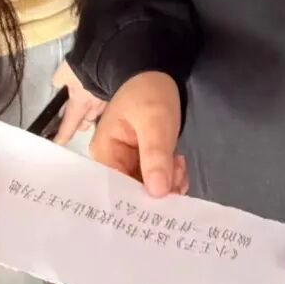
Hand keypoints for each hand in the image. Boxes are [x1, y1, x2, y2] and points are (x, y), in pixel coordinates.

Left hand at [51, 60, 107, 145]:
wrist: (112, 58)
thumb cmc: (87, 66)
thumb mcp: (65, 71)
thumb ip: (59, 80)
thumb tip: (59, 84)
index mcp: (79, 105)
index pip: (68, 128)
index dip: (61, 137)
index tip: (58, 143)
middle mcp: (94, 109)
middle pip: (85, 125)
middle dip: (79, 122)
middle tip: (74, 115)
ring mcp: (107, 102)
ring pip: (97, 114)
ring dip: (91, 112)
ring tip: (88, 102)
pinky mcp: (117, 93)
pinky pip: (107, 103)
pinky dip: (101, 100)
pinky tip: (99, 91)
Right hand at [89, 71, 188, 196]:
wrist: (158, 73)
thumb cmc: (149, 93)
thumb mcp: (154, 121)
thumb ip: (155, 155)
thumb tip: (158, 193)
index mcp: (105, 153)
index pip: (116, 190)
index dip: (137, 203)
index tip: (161, 210)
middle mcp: (113, 162)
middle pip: (133, 193)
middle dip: (157, 193)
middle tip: (178, 182)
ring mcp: (129, 163)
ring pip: (148, 189)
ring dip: (168, 184)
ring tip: (180, 166)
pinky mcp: (145, 162)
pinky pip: (157, 180)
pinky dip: (171, 178)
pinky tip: (179, 165)